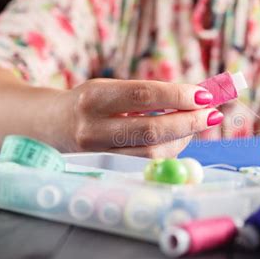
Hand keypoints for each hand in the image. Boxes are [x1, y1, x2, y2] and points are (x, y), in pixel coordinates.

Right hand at [52, 78, 221, 157]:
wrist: (48, 127)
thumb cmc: (88, 103)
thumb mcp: (110, 88)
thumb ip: (149, 94)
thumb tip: (196, 97)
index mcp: (94, 97)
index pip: (143, 95)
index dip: (177, 96)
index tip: (204, 94)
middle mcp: (93, 127)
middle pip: (151, 130)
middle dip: (188, 121)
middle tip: (212, 113)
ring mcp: (99, 154)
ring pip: (152, 152)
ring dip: (183, 138)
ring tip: (195, 123)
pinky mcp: (107, 170)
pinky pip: (147, 163)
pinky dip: (170, 150)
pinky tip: (178, 137)